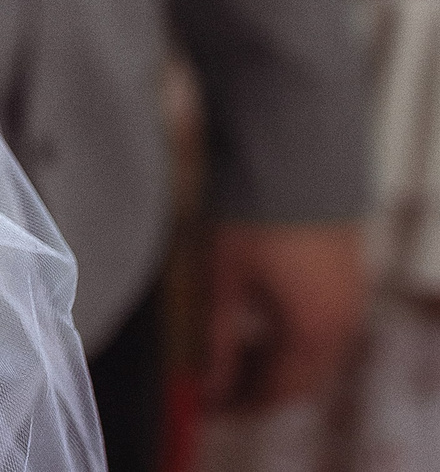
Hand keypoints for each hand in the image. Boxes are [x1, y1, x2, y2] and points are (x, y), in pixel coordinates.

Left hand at [201, 219, 364, 411]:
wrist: (293, 152)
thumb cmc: (252, 212)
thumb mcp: (222, 277)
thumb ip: (215, 337)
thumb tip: (205, 385)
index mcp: (314, 330)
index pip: (279, 392)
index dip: (239, 404)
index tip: (204, 405)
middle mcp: (343, 320)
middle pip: (302, 378)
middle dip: (259, 387)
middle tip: (215, 384)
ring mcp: (352, 295)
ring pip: (315, 352)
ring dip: (276, 361)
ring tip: (229, 352)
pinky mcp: (348, 272)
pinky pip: (324, 325)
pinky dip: (291, 336)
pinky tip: (255, 319)